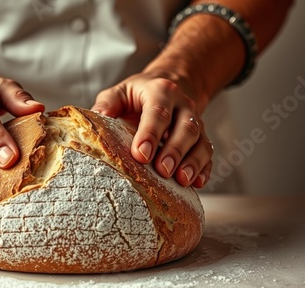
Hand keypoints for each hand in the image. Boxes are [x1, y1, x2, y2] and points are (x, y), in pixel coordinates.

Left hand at [91, 74, 212, 187]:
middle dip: (174, 151)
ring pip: (201, 141)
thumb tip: (96, 119)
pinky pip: (208, 152)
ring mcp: (196, 122)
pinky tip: (197, 183)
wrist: (169, 86)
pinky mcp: (202, 137)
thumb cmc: (138, 95)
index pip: (158, 112)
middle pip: (185, 128)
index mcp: (161, 91)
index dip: (150, 133)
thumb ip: (108, 103)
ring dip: (192, 162)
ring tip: (182, 181)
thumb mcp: (120, 92)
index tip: (141, 155)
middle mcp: (183, 105)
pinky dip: (204, 168)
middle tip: (162, 171)